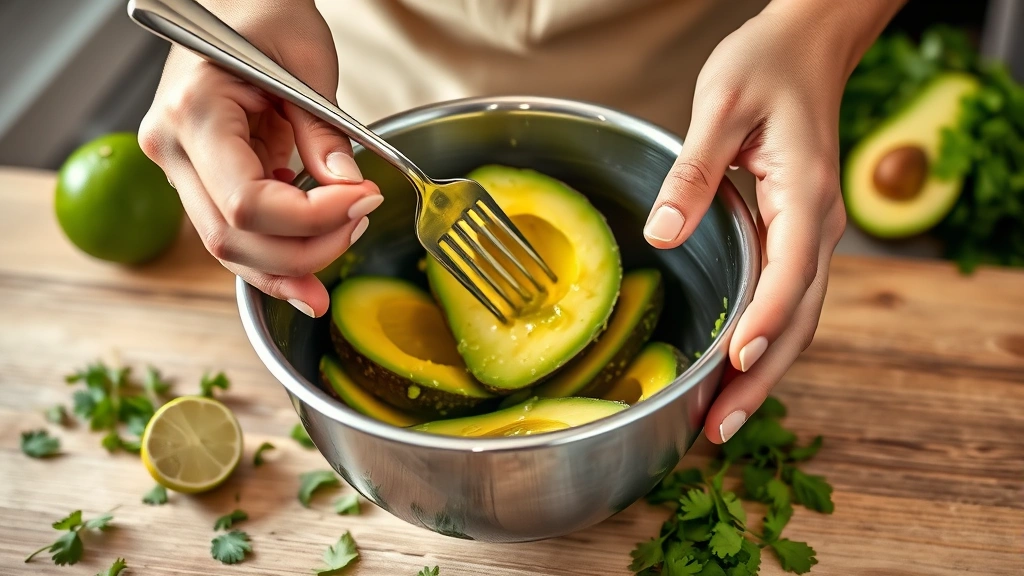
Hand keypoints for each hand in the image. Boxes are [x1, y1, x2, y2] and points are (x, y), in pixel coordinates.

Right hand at [138, 0, 379, 316]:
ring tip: (343, 250)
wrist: (233, 2)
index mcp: (193, 112)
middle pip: (232, 239)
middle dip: (305, 250)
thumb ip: (325, 134)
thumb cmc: (263, 15)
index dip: (312, 218)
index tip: (364, 200)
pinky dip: (274, 256)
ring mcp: (179, 167)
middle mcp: (172, 148)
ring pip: (229, 249)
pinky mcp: (199, 178)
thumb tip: (351, 191)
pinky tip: (310, 266)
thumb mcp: (306, 66)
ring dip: (290, 265)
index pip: (247, 201)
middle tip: (360, 224)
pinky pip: (235, 233)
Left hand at [644, 1, 898, 442]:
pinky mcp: (793, 238)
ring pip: (795, 320)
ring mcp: (810, 236)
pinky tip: (731, 372)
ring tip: (720, 421)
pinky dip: (762, 343)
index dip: (766, 319)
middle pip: (799, 318)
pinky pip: (784, 302)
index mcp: (805, 194)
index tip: (738, 360)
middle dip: (762, 377)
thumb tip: (663, 233)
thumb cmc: (766, 66)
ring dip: (762, 373)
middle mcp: (817, 225)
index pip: (791, 271)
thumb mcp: (720, 105)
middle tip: (718, 428)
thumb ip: (693, 169)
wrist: (807, 48)